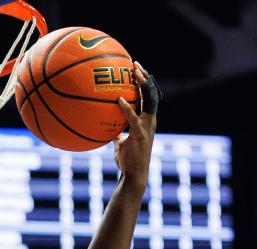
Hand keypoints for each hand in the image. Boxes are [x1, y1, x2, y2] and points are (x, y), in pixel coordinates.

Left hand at [113, 63, 158, 187]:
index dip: (145, 82)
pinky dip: (127, 108)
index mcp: (147, 120)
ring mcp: (147, 127)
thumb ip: (116, 131)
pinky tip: (119, 99)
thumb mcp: (120, 142)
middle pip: (152, 93)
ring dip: (142, 85)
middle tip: (135, 64)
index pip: (149, 96)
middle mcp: (150, 120)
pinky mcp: (140, 135)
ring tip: (134, 73)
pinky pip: (133, 118)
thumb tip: (104, 125)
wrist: (133, 175)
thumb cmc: (126, 160)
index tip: (136, 69)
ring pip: (149, 100)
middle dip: (145, 77)